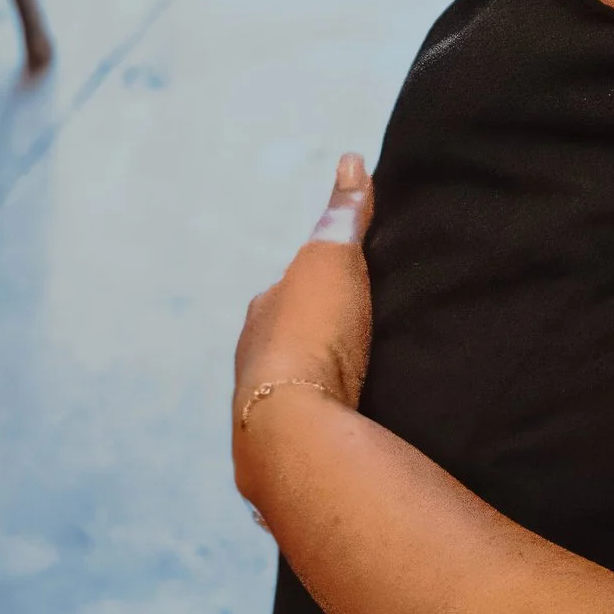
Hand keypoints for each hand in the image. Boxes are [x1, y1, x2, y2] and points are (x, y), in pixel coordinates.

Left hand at [233, 157, 374, 488]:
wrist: (294, 427)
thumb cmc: (312, 336)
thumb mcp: (333, 260)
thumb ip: (343, 217)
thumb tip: (351, 159)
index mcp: (261, 315)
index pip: (287, 292)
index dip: (315, 286)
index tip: (345, 286)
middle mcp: (252, 363)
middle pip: (288, 343)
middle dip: (315, 341)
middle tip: (360, 341)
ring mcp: (263, 411)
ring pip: (294, 391)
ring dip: (320, 389)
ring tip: (360, 390)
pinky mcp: (284, 454)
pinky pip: (311, 429)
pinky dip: (327, 425)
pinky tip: (349, 432)